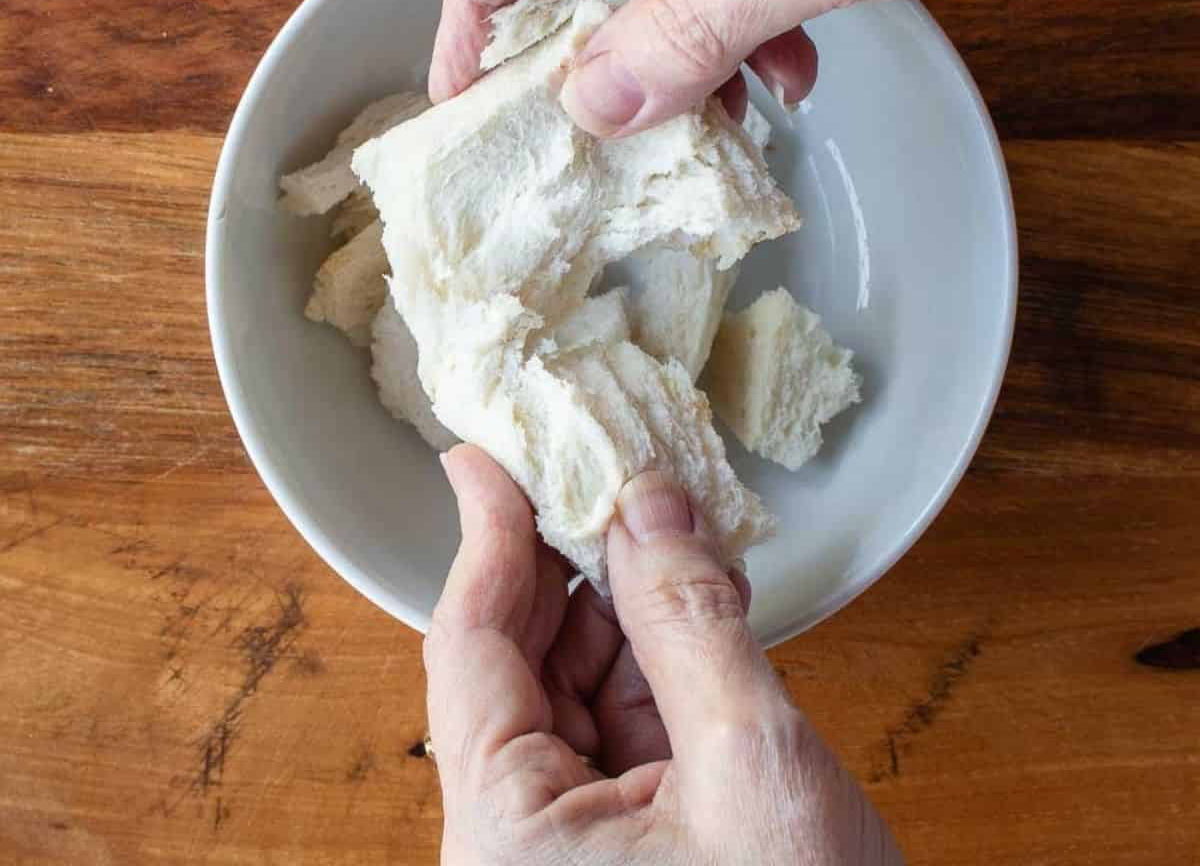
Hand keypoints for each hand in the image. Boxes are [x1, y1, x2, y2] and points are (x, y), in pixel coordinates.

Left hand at [425, 445, 902, 864]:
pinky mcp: (620, 850)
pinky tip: (688, 602)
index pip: (470, 647)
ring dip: (619, 606)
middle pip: (516, 663)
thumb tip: (649, 498)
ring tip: (664, 529)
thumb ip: (691, 618)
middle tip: (597, 474)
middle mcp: (513, 844)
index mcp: (506, 837)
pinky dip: (651, 661)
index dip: (485, 537)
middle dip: (565, 564)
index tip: (483, 457)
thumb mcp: (753, 761)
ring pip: (570, 688)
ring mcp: (565, 850)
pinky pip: (614, 729)